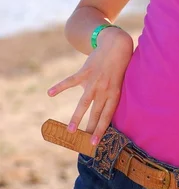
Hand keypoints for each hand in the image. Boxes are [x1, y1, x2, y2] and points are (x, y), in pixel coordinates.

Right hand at [47, 28, 133, 144]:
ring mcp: (94, 81)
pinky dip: (60, 87)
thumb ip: (107, 97)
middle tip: (83, 143)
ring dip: (76, 117)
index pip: (107, 115)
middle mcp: (104, 89)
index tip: (94, 143)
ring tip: (70, 130)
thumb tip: (98, 111)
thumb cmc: (118, 67)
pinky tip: (50, 93)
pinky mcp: (85, 72)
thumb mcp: (119, 83)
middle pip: (96, 112)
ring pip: (84, 102)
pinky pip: (71, 81)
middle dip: (90, 129)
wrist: (116, 45)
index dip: (101, 130)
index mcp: (114, 93)